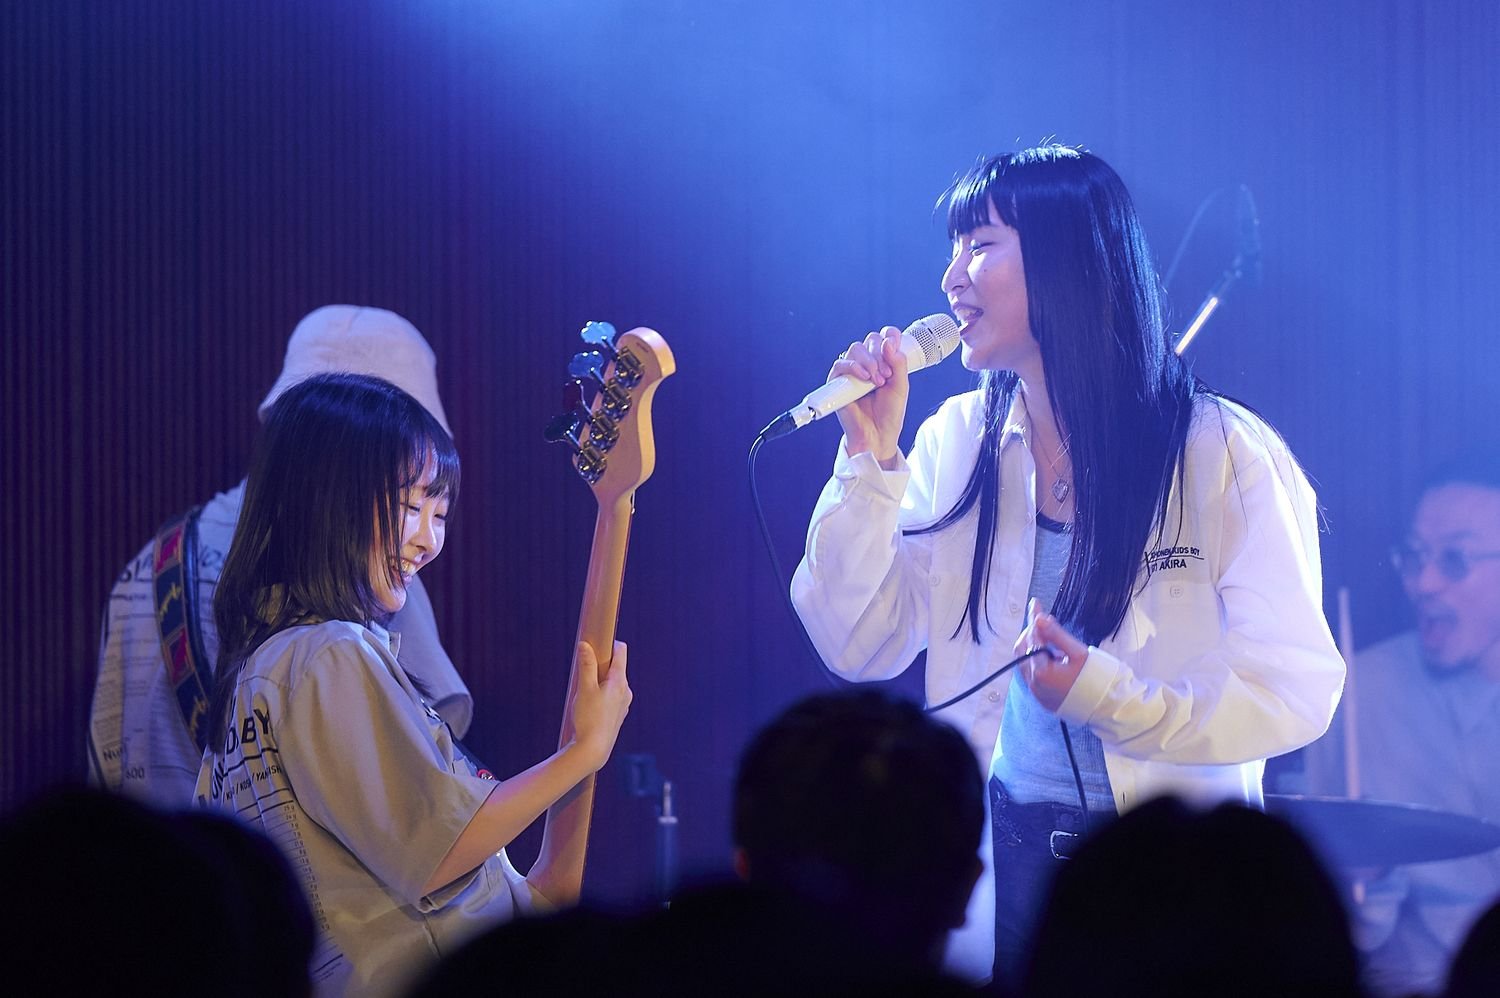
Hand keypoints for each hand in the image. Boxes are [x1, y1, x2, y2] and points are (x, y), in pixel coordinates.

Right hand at [567, 640, 632, 770]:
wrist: (594, 750)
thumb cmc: (589, 719)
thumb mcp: (584, 689)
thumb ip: (585, 666)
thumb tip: (585, 644)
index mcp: (620, 681)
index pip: (621, 651)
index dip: (610, 643)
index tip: (598, 640)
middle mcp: (626, 691)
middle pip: (616, 666)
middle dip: (601, 663)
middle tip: (584, 666)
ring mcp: (623, 704)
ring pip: (613, 683)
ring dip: (600, 679)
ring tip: (584, 688)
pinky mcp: (618, 714)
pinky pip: (612, 696)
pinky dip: (602, 693)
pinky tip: (589, 704)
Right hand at [830, 326, 908, 466]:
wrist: (877, 435)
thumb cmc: (888, 413)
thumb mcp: (901, 386)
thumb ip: (899, 363)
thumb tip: (889, 342)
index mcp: (883, 362)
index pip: (883, 337)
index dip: (889, 335)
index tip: (895, 342)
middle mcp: (866, 364)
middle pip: (870, 339)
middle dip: (880, 354)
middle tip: (887, 375)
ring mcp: (852, 372)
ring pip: (856, 348)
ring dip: (869, 361)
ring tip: (877, 381)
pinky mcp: (838, 382)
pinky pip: (841, 364)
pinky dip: (854, 367)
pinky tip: (864, 378)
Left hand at [1012, 598, 1087, 711]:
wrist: (1109, 708)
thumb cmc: (1097, 679)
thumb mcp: (1078, 653)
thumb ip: (1057, 634)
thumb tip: (1039, 618)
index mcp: (1041, 672)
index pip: (1032, 638)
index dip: (1034, 619)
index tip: (1035, 604)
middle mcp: (1034, 684)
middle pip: (1022, 650)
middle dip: (1031, 633)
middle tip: (1044, 622)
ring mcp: (1037, 694)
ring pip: (1025, 663)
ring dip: (1033, 647)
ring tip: (1051, 639)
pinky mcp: (1042, 699)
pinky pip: (1032, 675)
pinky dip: (1037, 661)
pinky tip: (1053, 656)